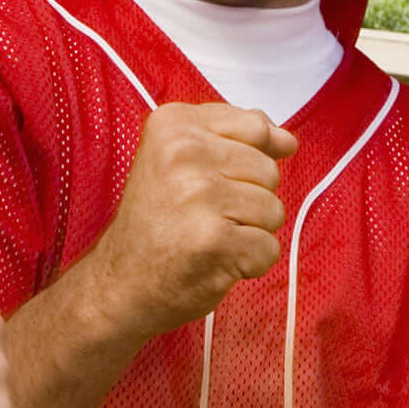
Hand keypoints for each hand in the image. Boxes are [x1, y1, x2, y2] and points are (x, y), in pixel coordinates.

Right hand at [84, 103, 298, 335]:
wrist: (120, 283)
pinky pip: (269, 248)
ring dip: (249, 232)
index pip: (256, 127)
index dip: (245, 162)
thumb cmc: (156, 223)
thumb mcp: (182, 160)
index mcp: (174, 124)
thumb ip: (237, 138)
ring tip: (207, 237)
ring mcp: (199, 196)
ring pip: (273, 210)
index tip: (209, 180)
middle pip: (269, 171)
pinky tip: (213, 261)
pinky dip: (248, 264)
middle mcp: (184, 153)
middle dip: (248, 200)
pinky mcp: (214, 240)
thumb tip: (287, 140)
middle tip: (202, 216)